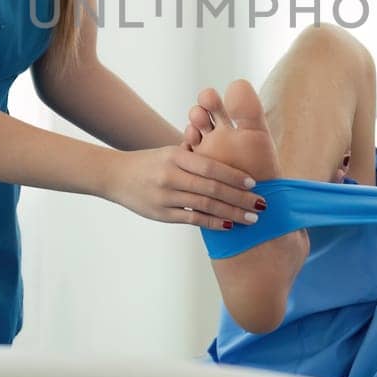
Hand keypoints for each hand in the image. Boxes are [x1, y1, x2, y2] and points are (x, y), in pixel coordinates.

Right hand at [105, 146, 262, 229]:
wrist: (115, 176)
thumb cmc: (150, 163)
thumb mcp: (170, 151)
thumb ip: (195, 155)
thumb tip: (228, 162)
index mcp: (176, 156)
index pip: (211, 167)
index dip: (234, 176)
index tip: (254, 184)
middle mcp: (171, 175)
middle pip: (212, 188)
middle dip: (240, 198)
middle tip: (261, 205)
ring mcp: (165, 196)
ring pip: (205, 206)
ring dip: (231, 213)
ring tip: (251, 219)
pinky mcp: (161, 213)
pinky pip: (192, 219)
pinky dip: (212, 223)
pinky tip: (228, 226)